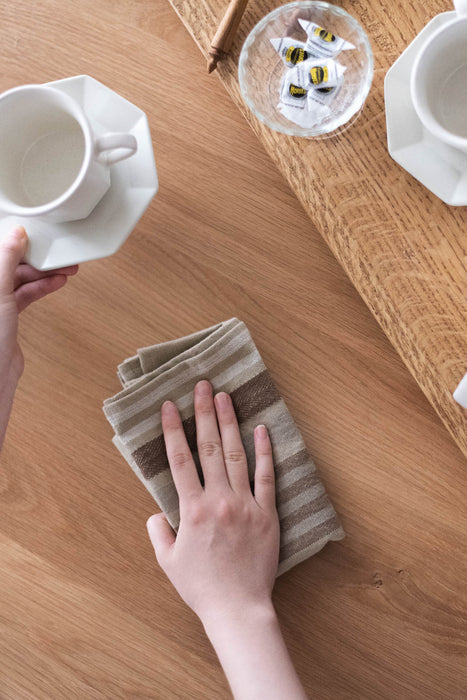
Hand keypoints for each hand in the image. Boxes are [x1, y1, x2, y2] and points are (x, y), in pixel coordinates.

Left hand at [0, 226, 77, 448]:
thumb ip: (6, 259)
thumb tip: (16, 233)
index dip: (12, 239)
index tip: (32, 231)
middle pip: (8, 263)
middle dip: (33, 256)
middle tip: (56, 251)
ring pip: (18, 278)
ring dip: (42, 272)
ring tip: (64, 268)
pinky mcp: (6, 317)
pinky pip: (25, 295)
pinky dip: (41, 288)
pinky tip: (56, 282)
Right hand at [147, 380, 279, 623]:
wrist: (238, 607)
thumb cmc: (201, 586)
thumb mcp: (168, 561)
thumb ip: (159, 532)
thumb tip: (156, 512)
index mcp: (192, 509)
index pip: (179, 460)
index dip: (172, 430)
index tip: (168, 406)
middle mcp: (218, 499)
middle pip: (209, 448)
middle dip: (203, 413)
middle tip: (203, 386)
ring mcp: (245, 504)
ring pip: (236, 455)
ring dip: (229, 423)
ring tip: (226, 397)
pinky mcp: (267, 513)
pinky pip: (266, 477)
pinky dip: (264, 452)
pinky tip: (260, 429)